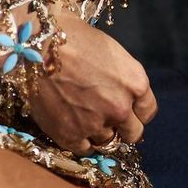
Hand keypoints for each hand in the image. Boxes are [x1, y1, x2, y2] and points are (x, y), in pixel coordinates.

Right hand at [26, 8, 156, 155]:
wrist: (39, 46)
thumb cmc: (75, 37)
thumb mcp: (111, 52)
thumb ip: (121, 78)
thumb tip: (119, 91)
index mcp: (136, 83)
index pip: (148, 112)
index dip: (137, 111)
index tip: (128, 108)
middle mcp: (121, 108)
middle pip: (133, 133)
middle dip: (122, 126)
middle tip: (106, 116)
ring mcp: (96, 125)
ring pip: (106, 141)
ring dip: (98, 132)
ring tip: (83, 116)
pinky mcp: (71, 137)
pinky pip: (83, 149)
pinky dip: (80, 141)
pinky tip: (72, 126)